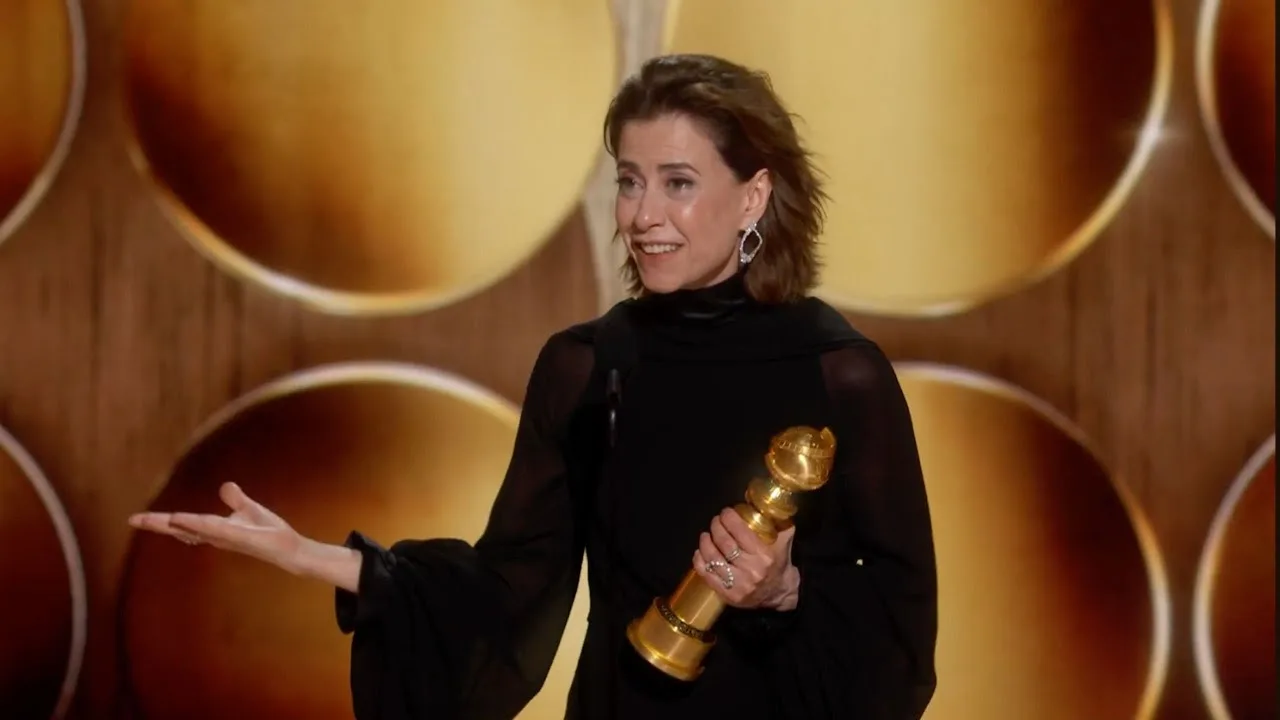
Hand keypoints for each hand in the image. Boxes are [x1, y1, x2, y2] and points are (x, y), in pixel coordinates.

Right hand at [128, 481, 305, 574]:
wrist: (289, 548)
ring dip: (177, 523)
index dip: (161, 521)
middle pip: (182, 528)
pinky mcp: (242, 538)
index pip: (183, 523)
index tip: (136, 518)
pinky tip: (186, 521)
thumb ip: (236, 499)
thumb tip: (225, 486)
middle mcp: (216, 535)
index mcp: (215, 529)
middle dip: (158, 524)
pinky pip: (218, 530)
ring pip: (197, 528)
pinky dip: (201, 525)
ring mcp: (227, 537)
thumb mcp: (250, 510)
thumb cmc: (268, 533)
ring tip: (155, 518)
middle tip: (133, 520)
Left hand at [693, 507, 799, 610]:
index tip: (725, 512)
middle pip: (724, 543)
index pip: (740, 531)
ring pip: (712, 557)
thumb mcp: (784, 540)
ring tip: (706, 534)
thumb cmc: (778, 563)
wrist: (778, 594)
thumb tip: (765, 502)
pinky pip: (706, 574)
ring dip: (705, 542)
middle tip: (715, 521)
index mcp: (764, 555)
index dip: (729, 518)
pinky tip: (700, 552)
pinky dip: (699, 561)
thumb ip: (779, 521)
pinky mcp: (727, 594)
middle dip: (716, 527)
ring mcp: (737, 584)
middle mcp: (751, 570)